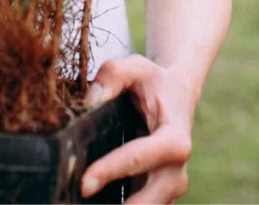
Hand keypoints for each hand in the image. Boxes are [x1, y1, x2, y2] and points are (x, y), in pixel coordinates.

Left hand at [81, 56, 196, 203]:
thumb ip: (113, 75)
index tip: (85, 184)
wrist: (177, 94)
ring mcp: (170, 187)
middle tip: (82, 200)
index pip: (141, 158)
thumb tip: (89, 100)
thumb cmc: (154, 81)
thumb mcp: (135, 67)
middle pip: (150, 200)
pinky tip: (90, 203)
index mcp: (174, 139)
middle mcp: (176, 170)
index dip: (112, 170)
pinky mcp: (159, 194)